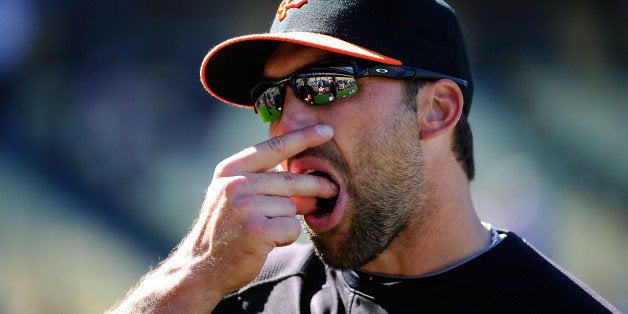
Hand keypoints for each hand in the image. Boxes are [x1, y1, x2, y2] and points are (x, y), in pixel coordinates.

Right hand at [109, 125, 336, 312]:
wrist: (201, 266)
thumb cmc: (227, 229)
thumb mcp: (234, 195)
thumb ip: (263, 179)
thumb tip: (312, 176)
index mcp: (231, 169)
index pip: (274, 147)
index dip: (303, 137)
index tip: (327, 130)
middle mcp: (235, 183)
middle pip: (291, 180)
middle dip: (316, 186)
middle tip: (332, 190)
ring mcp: (244, 206)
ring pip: (292, 206)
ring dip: (290, 220)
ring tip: (269, 230)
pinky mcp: (255, 229)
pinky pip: (291, 226)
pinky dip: (287, 236)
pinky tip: (268, 242)